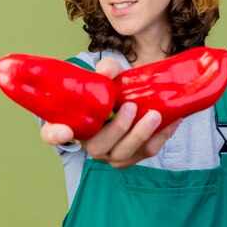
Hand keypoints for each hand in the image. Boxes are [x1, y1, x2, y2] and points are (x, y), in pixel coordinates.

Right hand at [40, 57, 181, 167]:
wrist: (128, 99)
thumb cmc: (108, 89)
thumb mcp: (105, 75)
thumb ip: (106, 70)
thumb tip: (108, 72)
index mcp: (72, 124)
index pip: (52, 134)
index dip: (55, 134)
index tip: (63, 130)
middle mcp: (89, 144)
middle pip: (98, 146)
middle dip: (117, 129)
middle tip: (131, 107)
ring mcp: (110, 154)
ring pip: (124, 153)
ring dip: (142, 135)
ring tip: (156, 114)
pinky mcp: (132, 157)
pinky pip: (147, 151)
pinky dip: (161, 136)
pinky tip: (173, 119)